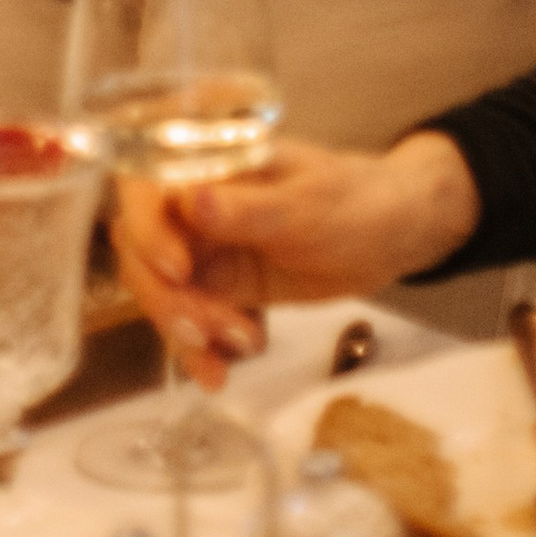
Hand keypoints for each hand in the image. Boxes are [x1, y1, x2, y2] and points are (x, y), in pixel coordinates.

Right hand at [113, 137, 482, 383]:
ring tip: (244, 345)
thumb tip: (189, 199)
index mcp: (208, 165)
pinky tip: (224, 371)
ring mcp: (206, 250)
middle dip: (170, 298)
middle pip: (144, 252)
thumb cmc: (352, 201)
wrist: (391, 235)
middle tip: (211, 331)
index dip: (146, 229)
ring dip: (189, 329)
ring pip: (164, 294)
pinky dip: (200, 350)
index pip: (145, 188)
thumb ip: (246, 209)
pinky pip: (191, 321)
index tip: (178, 270)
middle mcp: (194, 206)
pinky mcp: (221, 288)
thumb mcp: (306, 205)